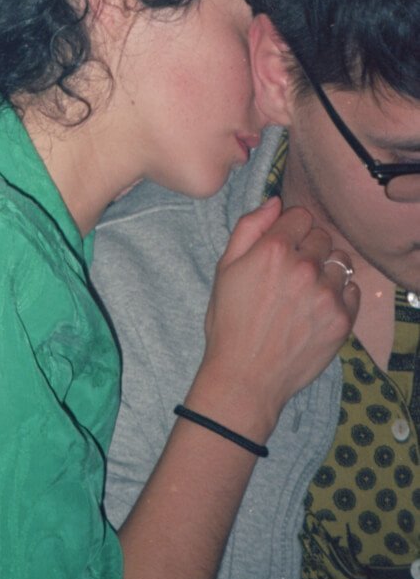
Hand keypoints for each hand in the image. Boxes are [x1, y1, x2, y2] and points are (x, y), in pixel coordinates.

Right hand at [193, 197, 358, 441]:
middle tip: (291, 273)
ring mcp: (326, 294)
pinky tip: (316, 309)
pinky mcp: (342, 319)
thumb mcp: (225, 269)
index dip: (290, 228)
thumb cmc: (229, 323)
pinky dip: (339, 295)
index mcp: (274, 250)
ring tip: (306, 292)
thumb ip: (249, 228)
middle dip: (309, 248)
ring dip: (326, 271)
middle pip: (322, 236)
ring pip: (340, 262)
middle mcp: (304, 267)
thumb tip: (275, 201)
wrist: (245, 376)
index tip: (283, 245)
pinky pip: (352, 290)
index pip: (301, 215)